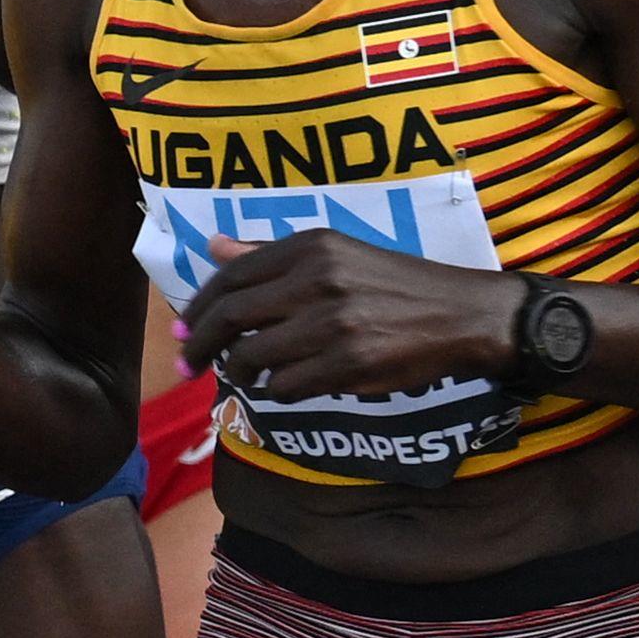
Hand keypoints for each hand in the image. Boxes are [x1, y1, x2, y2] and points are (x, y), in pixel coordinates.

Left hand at [178, 230, 524, 402]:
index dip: (198, 306)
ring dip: (239, 372)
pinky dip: (276, 391)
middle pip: (232, 316)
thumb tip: (213, 247)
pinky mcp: (349, 364)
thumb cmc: (391, 283)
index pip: (232, 276)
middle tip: (186, 364)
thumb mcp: (335, 254)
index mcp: (311, 247)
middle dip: (200, 344)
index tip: (181, 328)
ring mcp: (333, 323)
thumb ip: (270, 255)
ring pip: (254, 356)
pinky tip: (283, 386)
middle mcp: (317, 279)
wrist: (457, 314)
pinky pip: (287, 386)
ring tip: (242, 376)